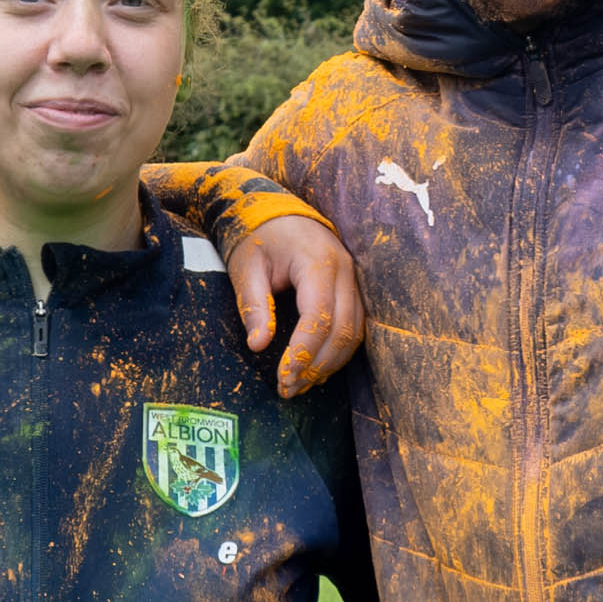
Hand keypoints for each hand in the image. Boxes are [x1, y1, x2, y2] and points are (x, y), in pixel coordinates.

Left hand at [230, 215, 366, 396]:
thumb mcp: (246, 269)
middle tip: (289, 390)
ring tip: (301, 385)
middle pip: (343, 330)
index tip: (283, 378)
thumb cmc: (258, 238)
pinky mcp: (353, 288)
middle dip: (317, 366)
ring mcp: (354, 279)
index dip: (303, 353)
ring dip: (330, 364)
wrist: (276, 211)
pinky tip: (316, 368)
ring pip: (355, 333)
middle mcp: (345, 271)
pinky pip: (356, 326)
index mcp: (317, 262)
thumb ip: (254, 306)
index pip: (319, 318)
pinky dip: (339, 352)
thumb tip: (258, 346)